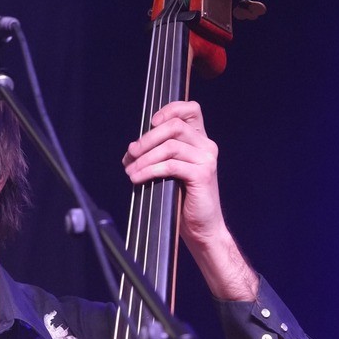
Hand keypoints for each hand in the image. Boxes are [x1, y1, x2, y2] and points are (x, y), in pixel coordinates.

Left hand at [122, 101, 257, 301]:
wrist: (202, 229)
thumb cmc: (184, 202)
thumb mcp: (171, 172)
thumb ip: (160, 154)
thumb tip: (133, 148)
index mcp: (200, 141)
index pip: (191, 109)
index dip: (170, 109)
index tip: (151, 122)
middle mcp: (207, 146)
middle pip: (174, 126)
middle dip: (147, 138)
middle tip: (130, 153)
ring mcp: (207, 159)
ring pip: (170, 146)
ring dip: (145, 157)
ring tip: (131, 171)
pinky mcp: (202, 174)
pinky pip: (171, 165)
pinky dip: (150, 170)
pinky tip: (138, 179)